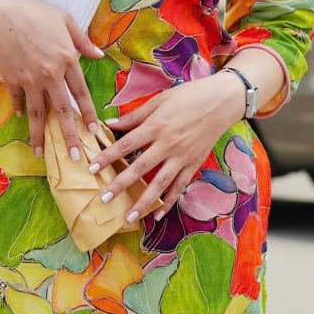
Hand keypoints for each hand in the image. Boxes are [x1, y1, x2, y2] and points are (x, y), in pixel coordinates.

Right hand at [0, 0, 105, 158]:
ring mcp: (29, 79)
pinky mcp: (12, 79)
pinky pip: (18, 100)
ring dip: (40, 135)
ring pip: (38, 113)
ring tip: (41, 153)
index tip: (94, 133)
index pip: (81, 93)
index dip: (89, 115)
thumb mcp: (64, 20)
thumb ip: (82, 40)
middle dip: (69, 136)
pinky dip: (19, 110)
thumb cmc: (34, 12)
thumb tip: (98, 54)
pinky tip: (21, 119)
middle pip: (63, 110)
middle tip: (75, 158)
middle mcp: (50, 74)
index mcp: (67, 59)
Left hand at [90, 73, 245, 219]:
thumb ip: (135, 115)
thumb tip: (110, 123)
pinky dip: (170, 201)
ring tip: (129, 217)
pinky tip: (158, 214)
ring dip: (143, 202)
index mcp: (157, 125)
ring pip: (160, 183)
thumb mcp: (160, 100)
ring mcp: (182, 156)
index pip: (126, 144)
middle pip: (140, 168)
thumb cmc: (189, 96)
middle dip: (120, 185)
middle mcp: (168, 144)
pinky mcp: (194, 163)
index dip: (107, 157)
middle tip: (103, 200)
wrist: (222, 101)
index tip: (91, 169)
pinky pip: (180, 186)